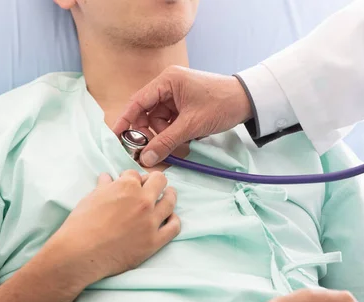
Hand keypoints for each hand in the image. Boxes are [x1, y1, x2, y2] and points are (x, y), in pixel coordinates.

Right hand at [48, 170, 179, 283]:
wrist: (80, 253)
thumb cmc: (81, 225)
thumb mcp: (91, 199)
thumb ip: (104, 187)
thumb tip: (107, 178)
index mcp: (126, 186)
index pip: (135, 174)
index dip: (132, 178)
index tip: (131, 183)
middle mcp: (143, 200)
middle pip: (160, 181)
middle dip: (155, 181)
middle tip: (153, 186)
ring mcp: (151, 220)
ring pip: (170, 201)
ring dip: (170, 196)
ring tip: (169, 195)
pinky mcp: (155, 240)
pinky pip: (174, 227)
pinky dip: (174, 220)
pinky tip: (170, 218)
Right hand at [112, 66, 251, 166]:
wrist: (248, 101)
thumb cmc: (221, 105)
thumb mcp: (191, 126)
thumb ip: (166, 142)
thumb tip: (145, 158)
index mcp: (167, 81)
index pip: (138, 102)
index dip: (125, 120)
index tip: (116, 136)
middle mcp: (168, 85)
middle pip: (147, 113)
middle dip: (149, 133)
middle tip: (150, 151)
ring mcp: (177, 96)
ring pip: (159, 121)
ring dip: (164, 136)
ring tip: (179, 145)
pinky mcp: (185, 106)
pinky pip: (171, 122)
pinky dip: (174, 134)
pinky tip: (185, 141)